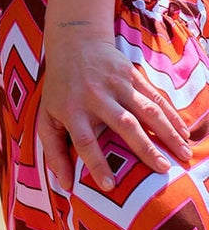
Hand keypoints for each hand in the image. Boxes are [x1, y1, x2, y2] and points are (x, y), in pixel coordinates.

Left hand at [39, 24, 190, 193]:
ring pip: (146, 110)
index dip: (96, 163)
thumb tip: (66, 185)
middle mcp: (95, 97)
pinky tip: (184, 133)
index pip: (84, 140)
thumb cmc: (59, 89)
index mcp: (72, 110)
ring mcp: (116, 84)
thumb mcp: (46, 117)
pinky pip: (155, 97)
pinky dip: (172, 116)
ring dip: (167, 132)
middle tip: (163, 170)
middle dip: (144, 148)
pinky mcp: (131, 75)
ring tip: (182, 154)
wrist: (74, 43)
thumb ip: (53, 151)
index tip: (111, 186)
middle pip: (123, 124)